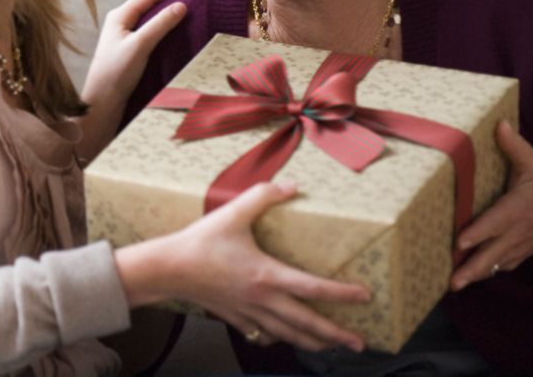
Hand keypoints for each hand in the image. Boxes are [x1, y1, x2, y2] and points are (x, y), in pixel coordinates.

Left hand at [77, 0, 187, 160]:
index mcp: (119, 16)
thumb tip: (181, 5)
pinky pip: (149, 33)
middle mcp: (120, 23)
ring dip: (167, 14)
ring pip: (149, 19)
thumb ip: (160, 24)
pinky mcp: (128, 51)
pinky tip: (175, 34)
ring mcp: (123, 37)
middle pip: (149, 4)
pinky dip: (164, 29)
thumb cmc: (116, 73)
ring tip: (188, 12)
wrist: (102, 103)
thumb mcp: (140, 46)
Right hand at [169, 182, 368, 352]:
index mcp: (267, 275)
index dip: (342, 293)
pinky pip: (263, 334)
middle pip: (307, 323)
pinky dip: (280, 339)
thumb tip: (291, 185)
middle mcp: (263, 299)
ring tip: (331, 347)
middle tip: (359, 343)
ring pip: (288, 335)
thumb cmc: (200, 242)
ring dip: (313, 342)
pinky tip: (285, 338)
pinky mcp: (235, 317)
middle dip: (336, 335)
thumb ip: (263, 196)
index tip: (364, 295)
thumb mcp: (233, 213)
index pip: (314, 288)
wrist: (168, 269)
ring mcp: (249, 312)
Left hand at [451, 120, 532, 289]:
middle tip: (453, 280)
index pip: (495, 223)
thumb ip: (514, 147)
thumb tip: (500, 124)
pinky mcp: (511, 258)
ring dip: (473, 276)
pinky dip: (481, 275)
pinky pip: (495, 268)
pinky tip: (462, 281)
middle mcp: (514, 233)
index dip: (479, 233)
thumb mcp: (531, 165)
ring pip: (492, 266)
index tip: (461, 241)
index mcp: (516, 210)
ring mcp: (513, 249)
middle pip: (491, 254)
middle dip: (472, 267)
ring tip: (452, 286)